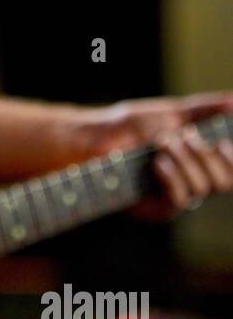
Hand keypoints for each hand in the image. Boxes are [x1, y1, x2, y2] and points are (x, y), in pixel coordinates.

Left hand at [87, 92, 232, 218]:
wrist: (98, 140)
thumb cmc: (132, 126)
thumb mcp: (172, 112)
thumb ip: (204, 109)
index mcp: (202, 161)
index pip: (231, 170)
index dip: (232, 161)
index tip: (223, 143)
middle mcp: (194, 181)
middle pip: (223, 182)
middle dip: (207, 156)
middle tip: (186, 136)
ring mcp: (176, 196)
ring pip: (202, 189)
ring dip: (185, 162)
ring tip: (163, 143)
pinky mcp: (158, 209)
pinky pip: (180, 201)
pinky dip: (173, 178)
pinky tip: (158, 162)